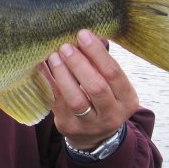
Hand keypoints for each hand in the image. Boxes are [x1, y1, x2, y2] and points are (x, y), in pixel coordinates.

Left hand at [42, 29, 138, 149]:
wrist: (93, 135)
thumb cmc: (101, 98)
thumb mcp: (110, 84)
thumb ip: (100, 63)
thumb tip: (86, 32)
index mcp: (127, 99)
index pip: (114, 73)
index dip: (97, 53)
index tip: (83, 34)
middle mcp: (112, 114)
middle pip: (96, 87)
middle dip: (79, 63)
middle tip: (65, 45)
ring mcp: (89, 124)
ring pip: (76, 99)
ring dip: (63, 74)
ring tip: (53, 55)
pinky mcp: (68, 126)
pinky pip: (56, 102)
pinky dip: (48, 81)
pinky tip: (41, 66)